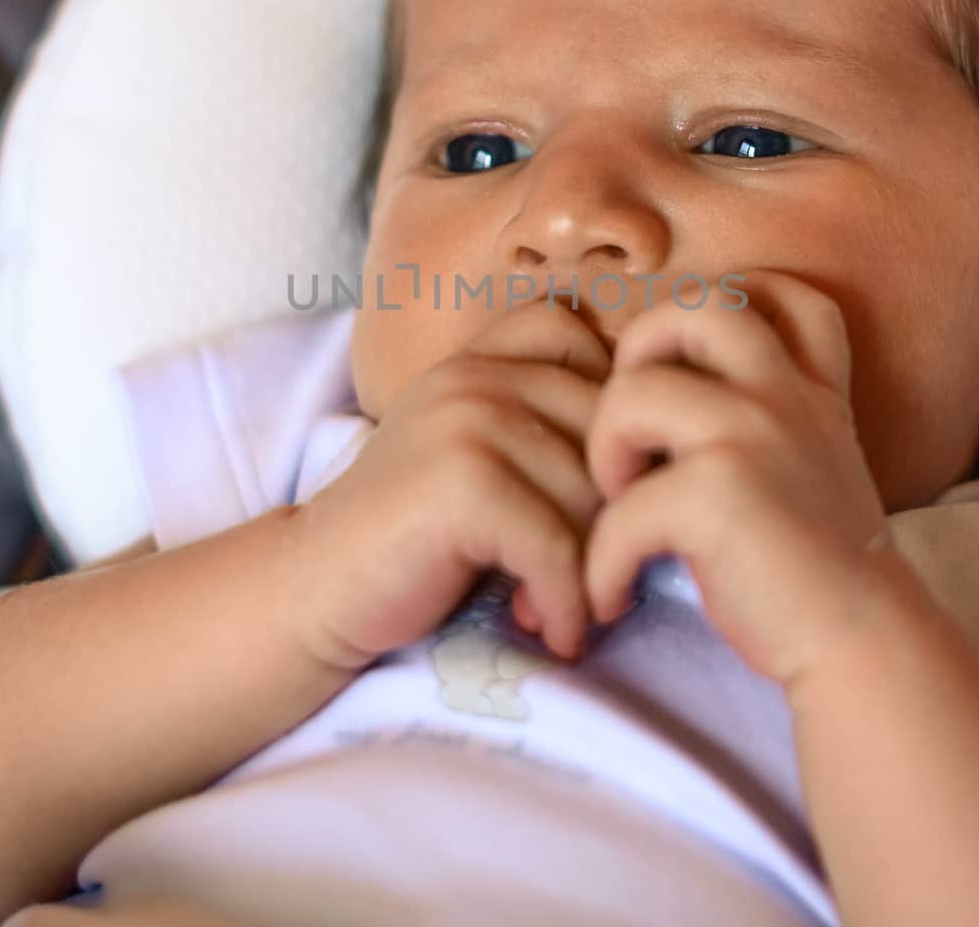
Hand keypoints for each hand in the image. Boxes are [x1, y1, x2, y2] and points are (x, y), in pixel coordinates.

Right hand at [286, 297, 610, 671]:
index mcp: (483, 359)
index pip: (588, 346)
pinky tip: (550, 631)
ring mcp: (467, 421)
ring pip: (590, 495)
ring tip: (555, 607)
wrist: (317, 587)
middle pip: (606, 434)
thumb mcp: (477, 457)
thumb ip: (542, 428)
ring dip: (587, 571)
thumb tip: (661, 455)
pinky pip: (558, 545)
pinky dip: (566, 602)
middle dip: (609, 515)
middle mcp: (476, 376)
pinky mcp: (462, 482)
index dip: (610, 419)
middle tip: (583, 576)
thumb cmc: (413, 536)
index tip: (599, 493)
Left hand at [582, 268, 891, 691]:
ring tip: (618, 512)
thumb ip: (763, 424)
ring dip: (602, 458)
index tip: (684, 367)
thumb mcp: (811, 469)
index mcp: (809, 390)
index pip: (782, 292)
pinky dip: (601, 563)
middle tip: (630, 430)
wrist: (865, 645)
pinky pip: (618, 509)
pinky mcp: (718, 493)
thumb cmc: (817, 574)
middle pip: (689, 308)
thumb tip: (661, 410)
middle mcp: (785, 396)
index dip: (720, 306)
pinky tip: (614, 596)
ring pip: (628, 395)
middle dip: (635, 355)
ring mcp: (754, 435)